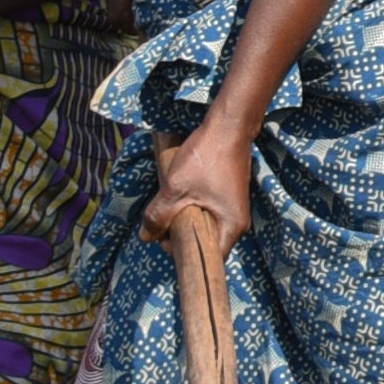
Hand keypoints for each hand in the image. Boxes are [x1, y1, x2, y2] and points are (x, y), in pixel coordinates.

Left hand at [145, 127, 252, 264]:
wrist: (228, 125)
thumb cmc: (206, 159)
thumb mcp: (175, 189)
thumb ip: (158, 216)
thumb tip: (146, 237)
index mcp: (231, 227)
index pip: (208, 258)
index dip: (183, 254)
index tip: (164, 240)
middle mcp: (237, 222)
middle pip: (205, 242)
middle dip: (181, 236)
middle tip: (162, 223)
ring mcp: (233, 208)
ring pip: (204, 226)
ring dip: (185, 220)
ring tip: (169, 208)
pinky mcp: (228, 196)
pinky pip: (208, 213)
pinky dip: (192, 209)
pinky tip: (179, 196)